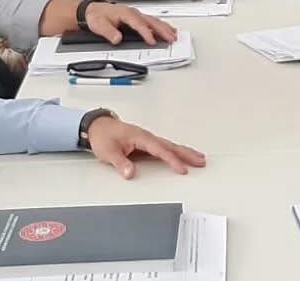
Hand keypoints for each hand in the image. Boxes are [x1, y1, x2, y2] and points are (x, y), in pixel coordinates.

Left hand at [84, 117, 206, 178]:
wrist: (97, 126)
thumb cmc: (103, 136)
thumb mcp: (108, 152)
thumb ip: (121, 163)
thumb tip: (131, 173)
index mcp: (140, 137)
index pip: (160, 150)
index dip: (172, 160)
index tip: (182, 169)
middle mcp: (147, 137)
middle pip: (171, 146)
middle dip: (187, 154)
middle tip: (201, 161)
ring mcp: (147, 139)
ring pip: (170, 146)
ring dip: (184, 152)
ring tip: (199, 158)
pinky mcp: (146, 143)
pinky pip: (164, 147)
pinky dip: (176, 151)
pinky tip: (182, 155)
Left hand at [85, 2, 176, 43]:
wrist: (92, 11)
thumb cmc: (96, 16)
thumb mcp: (99, 25)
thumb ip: (109, 32)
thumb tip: (118, 39)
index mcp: (126, 14)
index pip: (139, 24)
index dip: (146, 33)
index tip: (152, 41)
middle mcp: (133, 13)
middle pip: (151, 21)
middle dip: (162, 30)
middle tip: (171, 38)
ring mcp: (136, 15)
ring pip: (154, 21)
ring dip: (164, 28)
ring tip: (173, 35)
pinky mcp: (137, 18)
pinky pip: (152, 21)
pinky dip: (161, 26)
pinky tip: (166, 29)